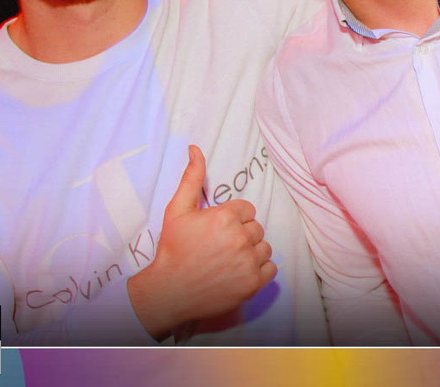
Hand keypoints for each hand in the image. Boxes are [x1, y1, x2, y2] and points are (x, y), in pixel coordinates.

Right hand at [128, 145, 276, 339]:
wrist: (169, 291)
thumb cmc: (172, 249)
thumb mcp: (177, 210)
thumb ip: (191, 178)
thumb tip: (195, 149)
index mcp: (224, 217)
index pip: (246, 209)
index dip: (232, 219)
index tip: (217, 229)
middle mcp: (239, 238)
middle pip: (255, 227)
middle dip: (241, 234)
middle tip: (220, 245)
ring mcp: (248, 262)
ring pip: (264, 246)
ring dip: (251, 251)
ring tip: (229, 258)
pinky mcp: (253, 284)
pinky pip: (271, 268)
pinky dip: (259, 270)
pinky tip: (240, 271)